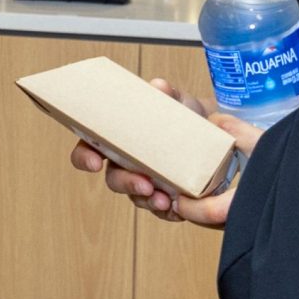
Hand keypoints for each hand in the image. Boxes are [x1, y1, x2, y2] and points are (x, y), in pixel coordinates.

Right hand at [67, 78, 262, 229]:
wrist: (213, 131)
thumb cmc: (182, 114)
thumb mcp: (176, 101)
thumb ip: (167, 94)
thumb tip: (159, 87)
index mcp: (118, 137)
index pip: (89, 148)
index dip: (85, 157)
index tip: (95, 163)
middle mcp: (127, 163)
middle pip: (113, 178)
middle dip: (126, 183)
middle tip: (144, 184)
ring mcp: (145, 182)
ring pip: (137, 197)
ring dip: (149, 200)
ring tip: (165, 199)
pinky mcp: (165, 197)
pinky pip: (161, 211)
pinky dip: (168, 211)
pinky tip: (176, 208)